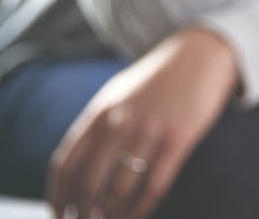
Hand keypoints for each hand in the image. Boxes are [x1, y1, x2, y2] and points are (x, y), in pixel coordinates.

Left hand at [47, 28, 239, 218]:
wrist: (200, 55)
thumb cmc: (157, 82)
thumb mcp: (118, 97)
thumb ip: (96, 129)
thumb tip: (74, 173)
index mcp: (99, 112)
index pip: (65, 164)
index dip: (57, 197)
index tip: (60, 215)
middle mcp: (119, 122)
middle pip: (88, 183)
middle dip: (84, 214)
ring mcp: (149, 130)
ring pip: (119, 190)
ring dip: (112, 216)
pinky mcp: (178, 139)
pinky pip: (154, 186)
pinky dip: (141, 209)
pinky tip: (136, 216)